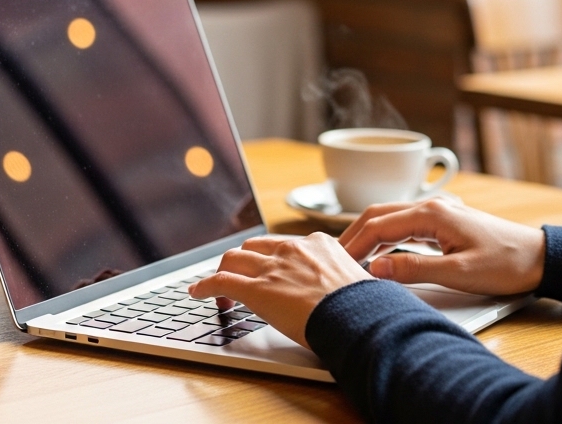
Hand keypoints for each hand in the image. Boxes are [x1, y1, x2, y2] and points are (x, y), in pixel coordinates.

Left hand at [188, 233, 370, 347]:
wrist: (358, 317)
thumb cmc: (364, 307)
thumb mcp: (360, 283)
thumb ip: (347, 281)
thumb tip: (356, 294)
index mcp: (319, 244)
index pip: (285, 244)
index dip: (272, 258)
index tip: (270, 269)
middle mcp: (293, 249)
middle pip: (255, 245)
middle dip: (244, 260)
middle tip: (240, 276)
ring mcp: (273, 267)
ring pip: (233, 258)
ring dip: (223, 271)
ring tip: (217, 287)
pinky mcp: (257, 289)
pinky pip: (221, 282)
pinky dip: (205, 286)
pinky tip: (197, 293)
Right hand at [338, 198, 545, 295]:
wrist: (539, 258)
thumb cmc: (505, 265)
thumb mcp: (459, 273)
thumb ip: (415, 270)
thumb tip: (376, 270)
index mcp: (432, 214)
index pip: (378, 225)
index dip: (352, 245)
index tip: (335, 265)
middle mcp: (432, 206)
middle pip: (378, 215)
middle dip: (353, 237)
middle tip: (333, 261)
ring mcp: (438, 212)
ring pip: (390, 218)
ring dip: (367, 236)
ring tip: (349, 260)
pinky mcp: (444, 222)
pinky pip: (404, 225)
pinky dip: (385, 237)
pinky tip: (379, 255)